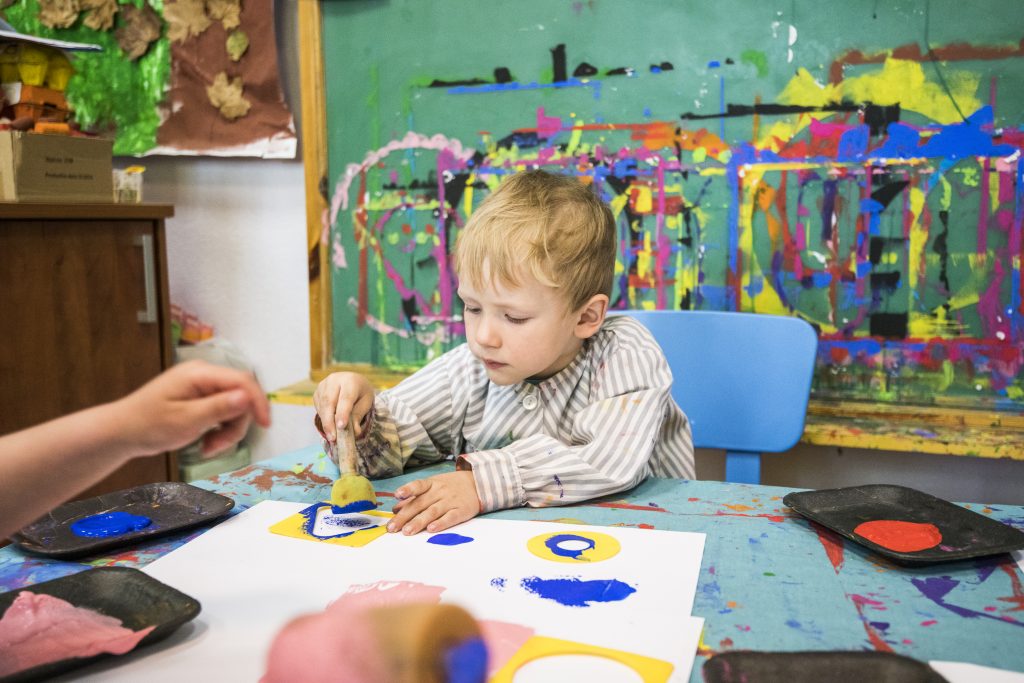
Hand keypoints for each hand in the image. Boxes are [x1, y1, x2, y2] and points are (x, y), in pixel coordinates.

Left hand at [115, 360, 270, 457]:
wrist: (122, 432)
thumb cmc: (148, 425)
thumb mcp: (186, 420)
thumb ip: (218, 408)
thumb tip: (247, 397)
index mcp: (200, 374)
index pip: (242, 381)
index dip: (258, 401)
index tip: (265, 425)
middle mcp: (204, 375)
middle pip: (240, 397)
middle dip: (235, 424)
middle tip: (219, 447)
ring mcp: (202, 386)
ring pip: (233, 408)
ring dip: (227, 431)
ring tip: (208, 448)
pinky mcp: (200, 398)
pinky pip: (222, 412)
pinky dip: (219, 430)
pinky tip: (205, 443)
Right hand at [312, 372, 375, 441]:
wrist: (352, 382)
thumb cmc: (360, 393)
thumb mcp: (365, 403)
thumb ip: (359, 415)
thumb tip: (355, 432)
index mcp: (350, 380)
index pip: (345, 398)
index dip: (342, 413)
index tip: (341, 427)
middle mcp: (334, 380)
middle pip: (329, 402)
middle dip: (330, 422)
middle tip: (333, 438)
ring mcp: (323, 385)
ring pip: (322, 406)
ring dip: (326, 423)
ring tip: (332, 436)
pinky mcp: (317, 392)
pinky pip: (318, 407)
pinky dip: (324, 419)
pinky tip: (329, 426)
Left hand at [388, 471, 479, 534]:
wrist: (478, 484)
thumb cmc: (450, 486)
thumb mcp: (433, 486)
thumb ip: (414, 497)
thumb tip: (395, 509)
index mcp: (431, 484)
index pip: (418, 485)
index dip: (407, 489)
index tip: (397, 494)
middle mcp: (440, 492)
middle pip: (420, 504)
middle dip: (405, 516)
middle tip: (392, 528)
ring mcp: (451, 501)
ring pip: (432, 512)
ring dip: (419, 522)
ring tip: (407, 532)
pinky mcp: (461, 511)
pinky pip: (450, 517)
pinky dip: (440, 524)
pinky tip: (431, 530)